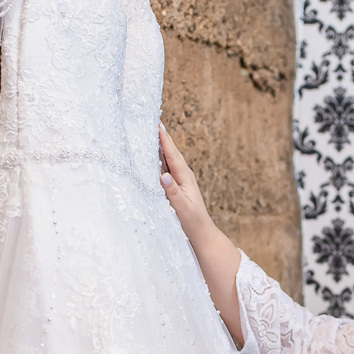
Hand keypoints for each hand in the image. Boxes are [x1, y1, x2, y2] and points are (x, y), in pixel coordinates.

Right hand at [158, 124, 213, 241]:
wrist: (202, 232)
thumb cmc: (192, 221)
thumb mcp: (181, 207)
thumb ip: (172, 191)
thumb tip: (163, 175)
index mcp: (185, 177)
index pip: (173, 155)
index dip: (165, 140)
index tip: (157, 125)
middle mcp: (184, 175)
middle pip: (171, 152)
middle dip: (162, 137)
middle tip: (152, 121)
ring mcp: (181, 179)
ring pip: (169, 158)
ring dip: (161, 146)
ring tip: (151, 132)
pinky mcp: (178, 185)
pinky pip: (167, 167)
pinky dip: (161, 158)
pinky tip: (155, 155)